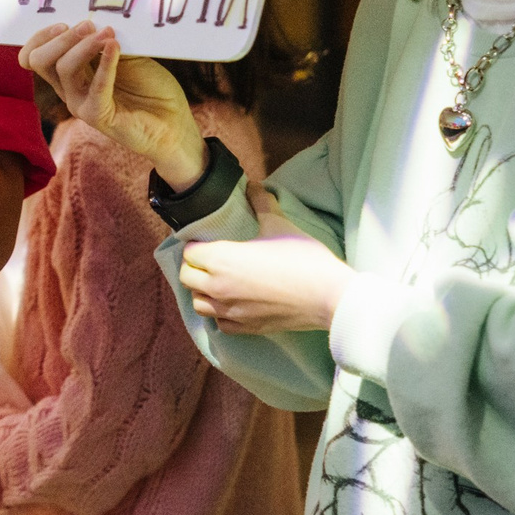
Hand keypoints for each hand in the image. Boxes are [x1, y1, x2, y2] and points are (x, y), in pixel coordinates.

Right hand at [18, 20, 203, 188]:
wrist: (174, 121)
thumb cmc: (150, 87)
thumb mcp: (127, 53)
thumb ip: (106, 40)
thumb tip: (95, 16)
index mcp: (70, 72)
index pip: (34, 54)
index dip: (42, 36)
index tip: (65, 21)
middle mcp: (69, 88)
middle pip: (39, 60)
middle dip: (60, 39)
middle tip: (87, 25)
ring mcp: (80, 103)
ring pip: (64, 69)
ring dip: (85, 46)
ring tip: (109, 35)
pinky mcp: (97, 116)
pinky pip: (95, 88)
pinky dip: (105, 65)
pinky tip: (115, 48)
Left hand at [180, 202, 352, 331]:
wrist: (328, 297)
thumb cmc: (303, 259)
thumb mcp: (280, 225)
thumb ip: (261, 203)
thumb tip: (253, 185)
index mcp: (221, 259)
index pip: (189, 252)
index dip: (197, 244)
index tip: (209, 241)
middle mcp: (218, 287)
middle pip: (187, 277)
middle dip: (194, 266)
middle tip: (211, 259)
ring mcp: (230, 312)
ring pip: (198, 303)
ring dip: (202, 291)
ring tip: (218, 282)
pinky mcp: (245, 328)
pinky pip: (219, 323)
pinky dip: (220, 314)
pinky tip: (233, 304)